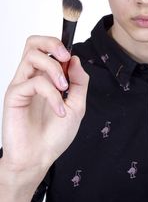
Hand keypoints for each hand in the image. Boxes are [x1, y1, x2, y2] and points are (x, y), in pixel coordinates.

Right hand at [1, 35, 88, 175]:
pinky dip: (52, 94)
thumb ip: (78, 81)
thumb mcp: (77, 105)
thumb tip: (75, 59)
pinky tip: (59, 109)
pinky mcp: (14, 95)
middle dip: (52, 43)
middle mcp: (31, 77)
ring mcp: (22, 84)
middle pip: (33, 43)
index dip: (60, 46)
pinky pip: (34, 82)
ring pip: (32, 55)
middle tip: (65, 57)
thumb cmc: (55, 134)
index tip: (72, 59)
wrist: (39, 158)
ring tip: (64, 87)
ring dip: (54, 67)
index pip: (46, 48)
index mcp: (45, 77)